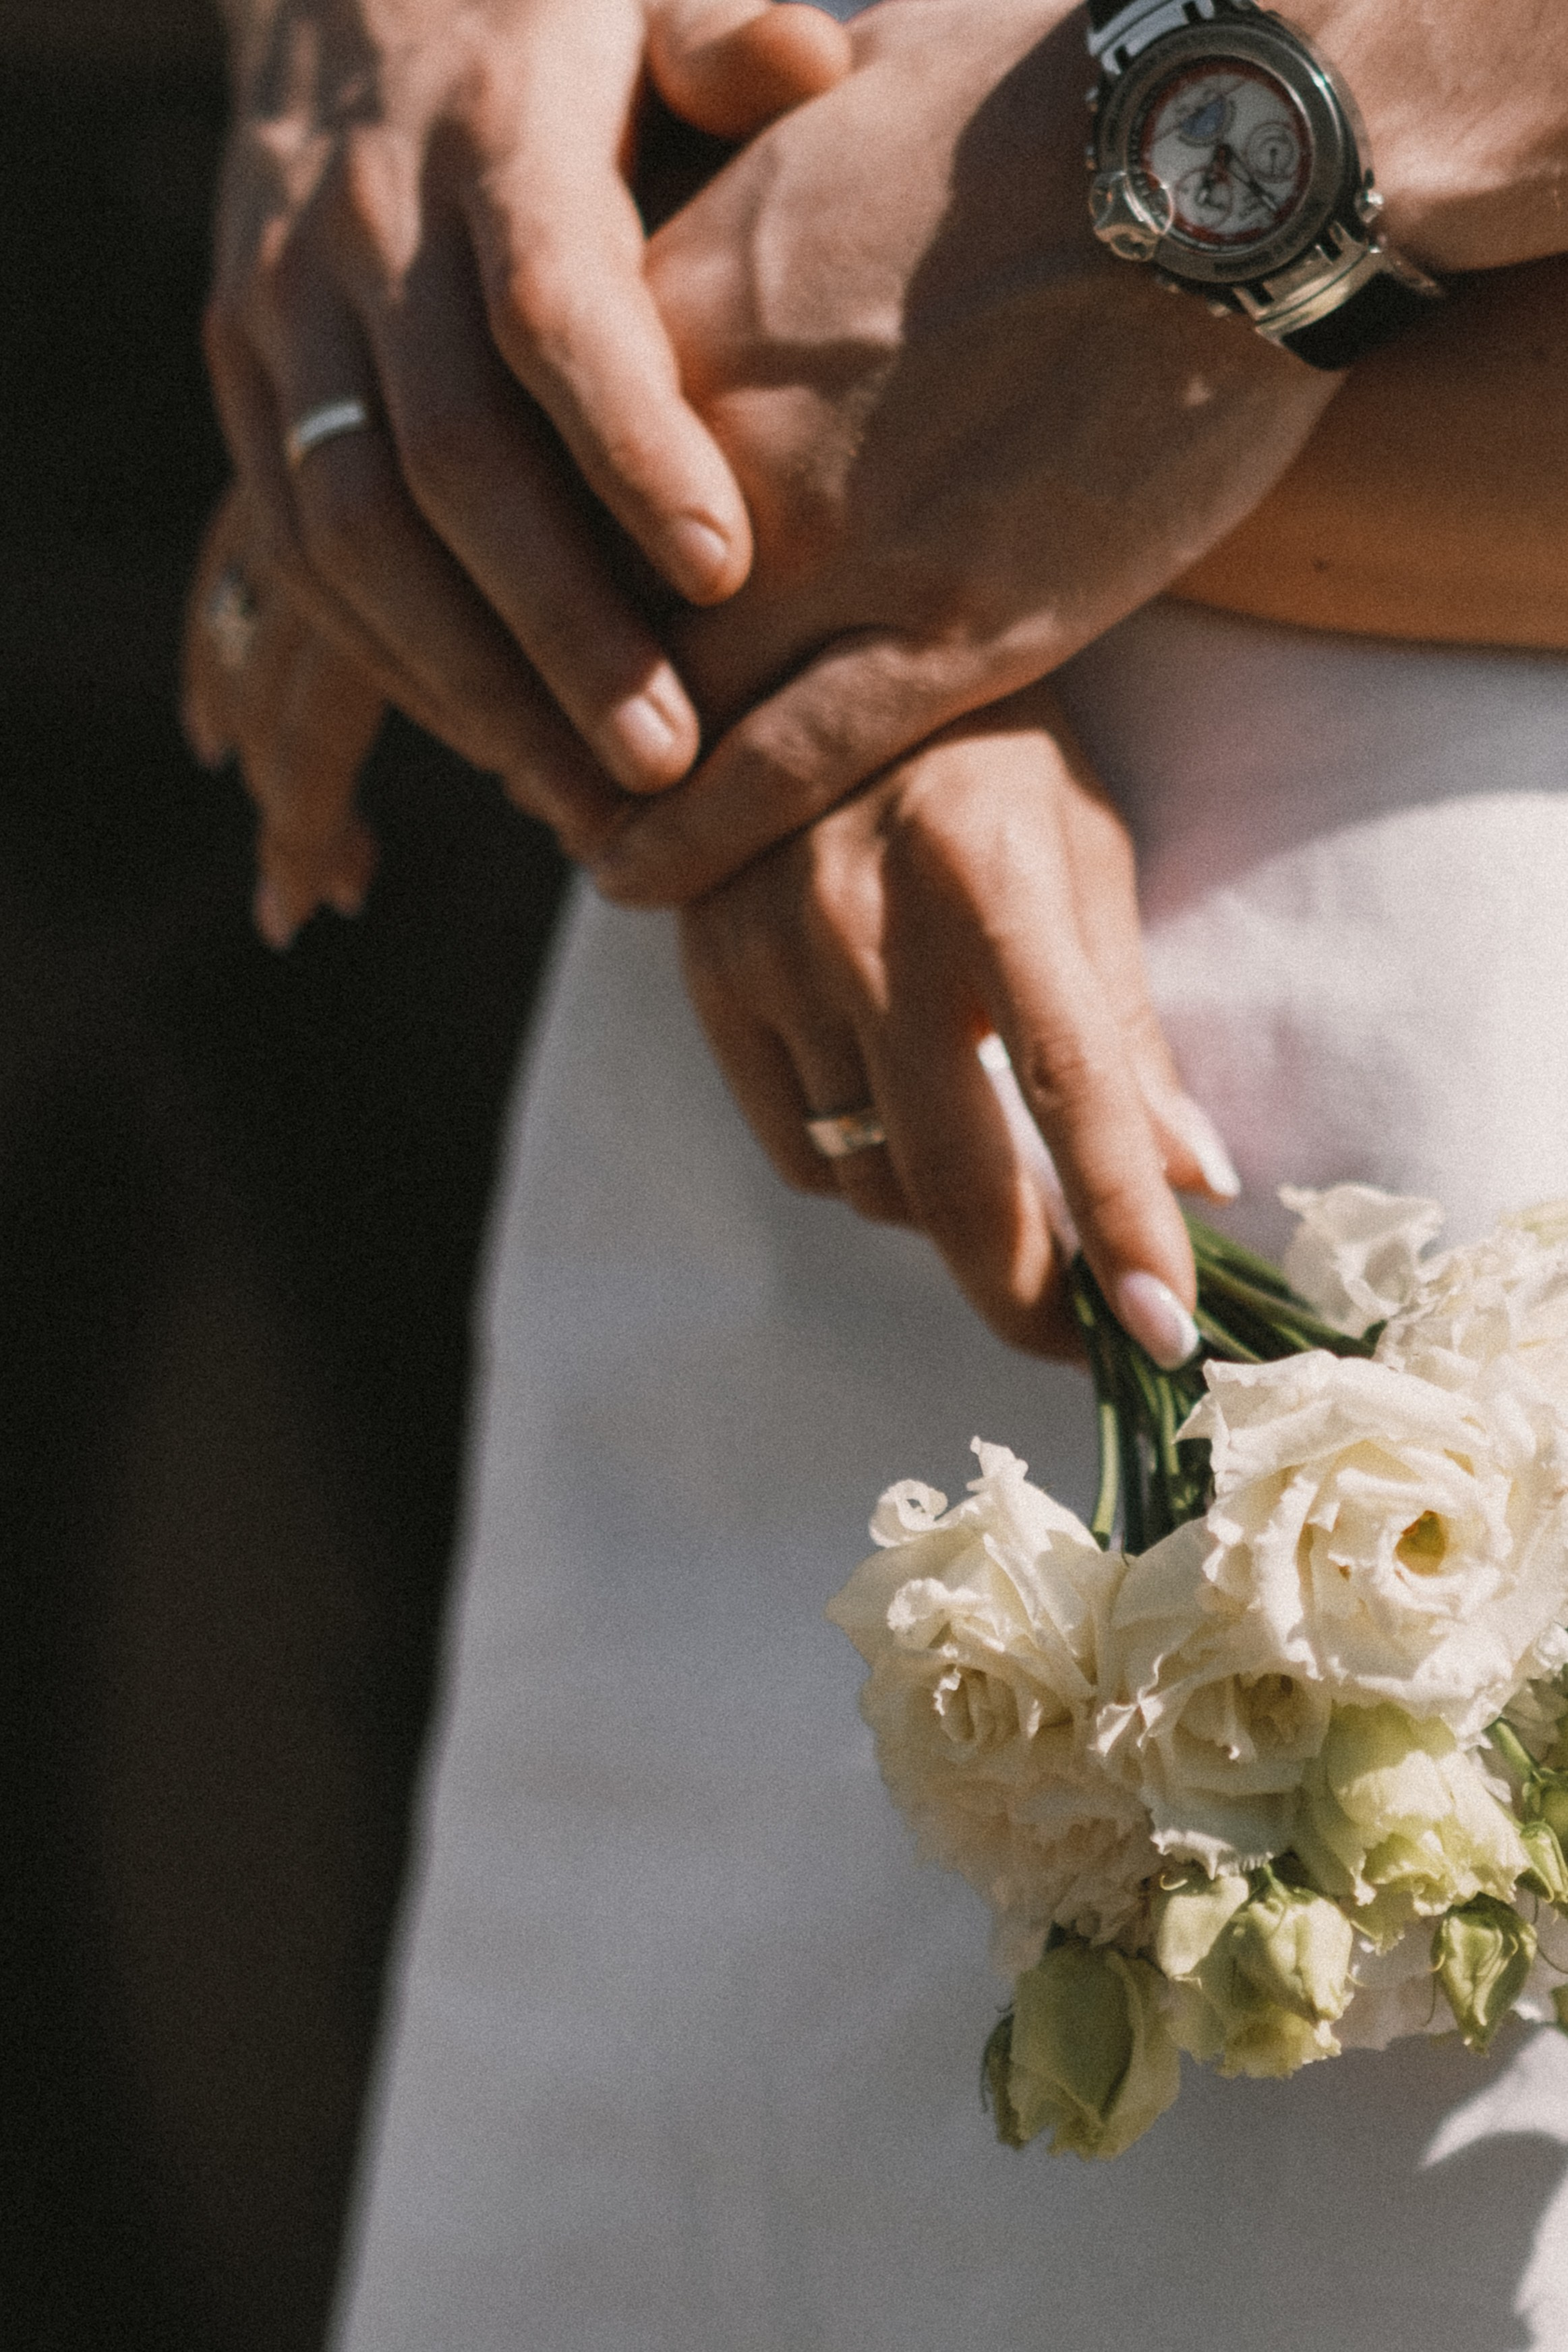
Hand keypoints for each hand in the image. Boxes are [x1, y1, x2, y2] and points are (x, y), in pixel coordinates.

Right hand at [202, 0, 850, 822]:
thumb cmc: (548, 13)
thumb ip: (723, 32)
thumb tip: (806, 61)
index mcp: (491, 133)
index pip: (553, 311)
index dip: (631, 447)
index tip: (722, 572)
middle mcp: (367, 228)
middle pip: (450, 462)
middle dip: (558, 629)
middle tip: (662, 760)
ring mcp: (284, 309)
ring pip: (354, 534)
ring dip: (465, 682)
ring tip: (580, 797)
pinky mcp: (240, 372)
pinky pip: (298, 547)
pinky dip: (385, 658)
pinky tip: (484, 737)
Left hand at [592, 0, 1339, 902]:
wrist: (1229, 151)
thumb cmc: (1056, 93)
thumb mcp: (841, 93)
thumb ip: (750, 157)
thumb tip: (741, 118)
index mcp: (680, 309)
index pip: (539, 476)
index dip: (520, 564)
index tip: (506, 612)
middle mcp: (721, 443)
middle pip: (577, 604)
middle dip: (541, 691)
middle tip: (521, 753)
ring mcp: (836, 545)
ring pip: (661, 707)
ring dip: (601, 786)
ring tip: (578, 836)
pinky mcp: (953, 627)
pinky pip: (783, 770)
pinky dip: (696, 838)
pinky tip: (635, 881)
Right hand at [679, 681, 1239, 1362]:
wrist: (797, 652)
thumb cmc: (982, 749)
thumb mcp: (1080, 849)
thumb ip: (1124, 1021)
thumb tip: (1193, 1179)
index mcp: (988, 871)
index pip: (1069, 1082)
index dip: (1120, 1221)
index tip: (1165, 1335)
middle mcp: (864, 920)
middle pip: (947, 1174)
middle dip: (1024, 1288)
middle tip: (1078, 1335)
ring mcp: (768, 954)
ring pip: (870, 1178)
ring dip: (945, 1208)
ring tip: (993, 1164)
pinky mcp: (706, 980)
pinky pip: (798, 1151)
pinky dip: (861, 1168)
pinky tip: (897, 1109)